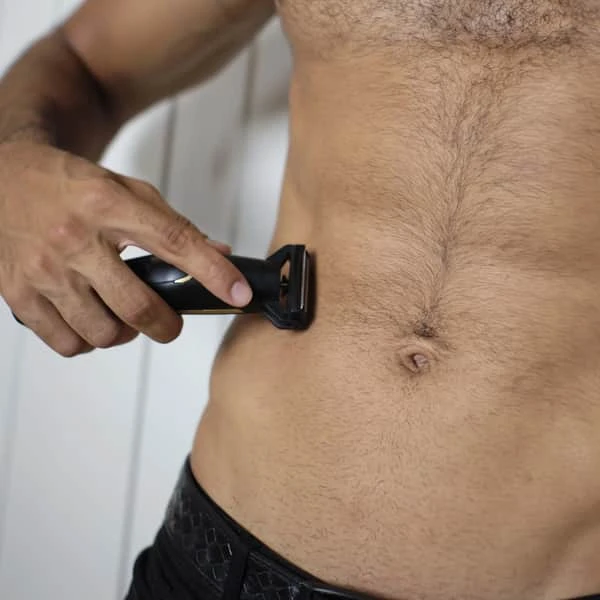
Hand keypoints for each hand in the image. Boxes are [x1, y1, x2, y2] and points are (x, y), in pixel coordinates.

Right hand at [0, 141, 252, 356]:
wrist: (0, 180)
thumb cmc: (69, 185)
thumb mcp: (124, 189)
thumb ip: (171, 223)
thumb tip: (219, 255)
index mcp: (107, 204)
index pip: (174, 241)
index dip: (213, 272)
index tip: (239, 293)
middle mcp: (75, 238)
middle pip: (139, 307)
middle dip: (167, 326)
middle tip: (170, 322)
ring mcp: (44, 270)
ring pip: (104, 333)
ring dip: (125, 334)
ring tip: (121, 315)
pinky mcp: (18, 294)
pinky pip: (68, 343)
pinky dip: (89, 341)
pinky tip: (89, 319)